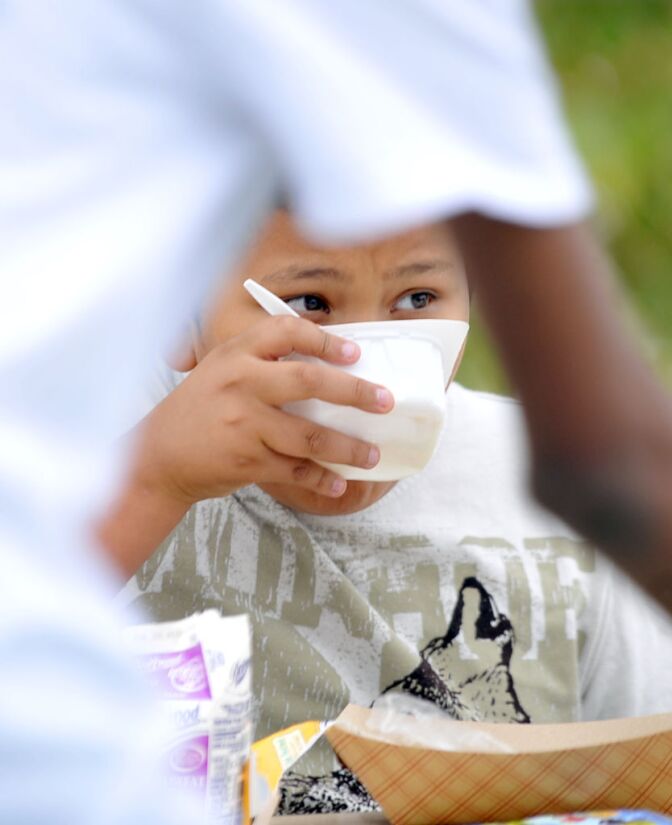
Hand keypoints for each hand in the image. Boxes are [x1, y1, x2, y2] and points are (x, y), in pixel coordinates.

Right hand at [135, 315, 393, 506]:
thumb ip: (261, 361)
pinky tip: (338, 483)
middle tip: (385, 401)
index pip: (286, 331)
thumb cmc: (199, 410)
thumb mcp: (220, 370)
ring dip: (348, 447)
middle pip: (309, 381)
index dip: (325, 340)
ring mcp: (244, 423)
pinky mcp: (247, 460)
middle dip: (355, 391)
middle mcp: (241, 383)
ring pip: (310, 435)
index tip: (355, 353)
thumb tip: (326, 365)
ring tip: (372, 454)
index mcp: (236, 353)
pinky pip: (296, 469)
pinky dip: (321, 478)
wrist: (157, 456)